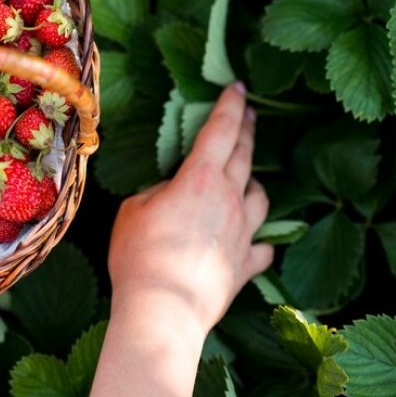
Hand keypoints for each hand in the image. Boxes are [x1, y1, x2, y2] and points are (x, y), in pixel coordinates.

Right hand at [107, 82, 272, 334]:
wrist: (163, 310)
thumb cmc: (140, 256)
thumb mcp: (133, 211)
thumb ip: (157, 193)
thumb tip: (171, 194)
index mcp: (200, 180)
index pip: (221, 131)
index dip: (230, 105)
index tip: (237, 86)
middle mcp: (229, 200)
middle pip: (245, 156)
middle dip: (247, 130)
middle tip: (249, 114)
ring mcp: (242, 234)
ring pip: (261, 197)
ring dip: (253, 183)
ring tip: (246, 180)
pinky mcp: (245, 266)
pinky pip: (261, 246)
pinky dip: (258, 239)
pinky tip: (253, 240)